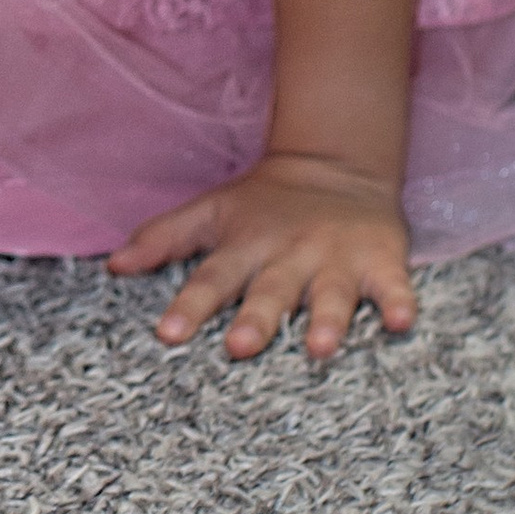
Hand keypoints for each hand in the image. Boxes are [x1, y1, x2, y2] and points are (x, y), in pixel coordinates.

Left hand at [108, 152, 414, 359]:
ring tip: (320, 347)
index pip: (211, 279)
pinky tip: (402, 320)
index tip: (168, 335)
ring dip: (327, 319)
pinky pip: (393, 285)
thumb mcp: (210, 213)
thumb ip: (163, 239)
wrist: (335, 165)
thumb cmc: (263, 204)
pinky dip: (399, 301)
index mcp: (244, 247)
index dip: (189, 307)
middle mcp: (289, 256)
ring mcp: (336, 259)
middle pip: (270, 292)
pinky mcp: (380, 260)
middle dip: (256, 319)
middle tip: (240, 348)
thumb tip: (113, 265)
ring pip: (331, 294)